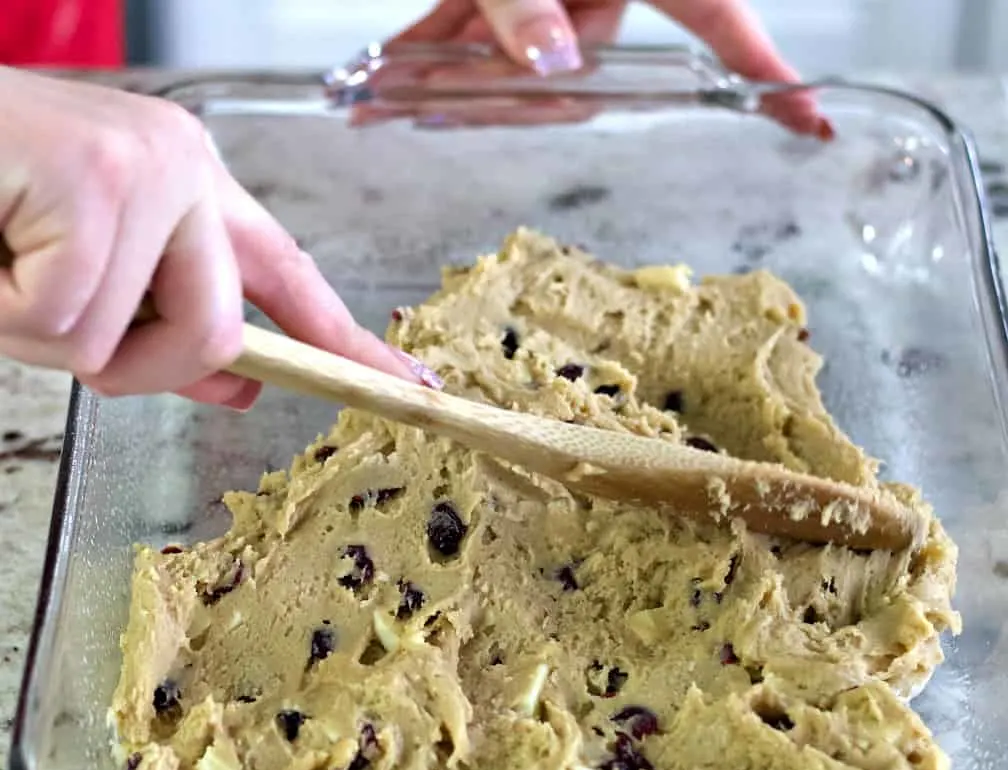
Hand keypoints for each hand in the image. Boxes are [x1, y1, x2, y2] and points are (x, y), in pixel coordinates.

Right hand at [0, 68, 429, 408]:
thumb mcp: (87, 279)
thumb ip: (166, 328)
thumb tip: (242, 383)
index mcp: (188, 188)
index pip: (290, 275)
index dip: (346, 340)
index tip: (406, 384)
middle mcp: (182, 167)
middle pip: (218, 332)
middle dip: (135, 368)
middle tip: (59, 331)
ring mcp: (145, 167)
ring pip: (126, 340)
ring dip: (43, 338)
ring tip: (1, 268)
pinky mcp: (94, 175)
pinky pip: (66, 321)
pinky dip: (6, 318)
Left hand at [391, 0, 825, 135]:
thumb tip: (550, 64)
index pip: (720, 22)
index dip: (766, 74)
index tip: (813, 120)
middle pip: (581, 62)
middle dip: (505, 95)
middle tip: (429, 108)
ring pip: (518, 49)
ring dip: (449, 75)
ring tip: (383, 96)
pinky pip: (477, 14)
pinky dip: (433, 39)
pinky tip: (391, 70)